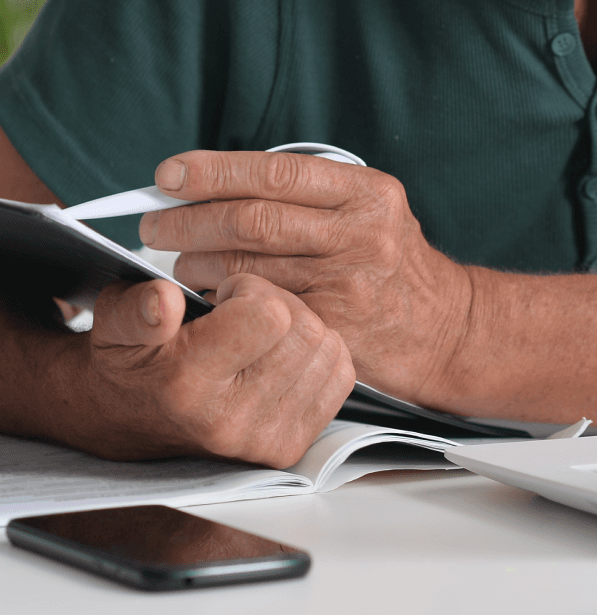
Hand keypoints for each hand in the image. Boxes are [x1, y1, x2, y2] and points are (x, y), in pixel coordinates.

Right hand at [79, 274, 351, 466]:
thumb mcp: (116, 323)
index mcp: (186, 385)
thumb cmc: (132, 361)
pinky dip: (320, 356)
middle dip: (280, 304)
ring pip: (328, 349)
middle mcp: (228, 422)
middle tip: (246, 312)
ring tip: (261, 335)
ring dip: (303, 328)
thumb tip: (163, 301)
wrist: (129, 419)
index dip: (250, 289)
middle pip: (306, 329)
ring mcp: (262, 441)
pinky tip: (282, 356)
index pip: (268, 315)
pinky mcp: (288, 448)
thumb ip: (137, 307)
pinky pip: (340, 377)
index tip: (225, 296)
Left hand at [139, 151, 473, 408]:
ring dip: (195, 264)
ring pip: (245, 269)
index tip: (169, 174)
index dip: (215, 172)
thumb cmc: (391, 262)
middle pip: (253, 220)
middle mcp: (363, 234)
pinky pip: (255, 310)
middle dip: (189, 221)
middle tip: (155, 224)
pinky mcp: (331, 328)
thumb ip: (309, 195)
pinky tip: (210, 296)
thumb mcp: (371, 211)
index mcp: (369, 193)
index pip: (277, 175)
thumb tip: (212, 185)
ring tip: (181, 261)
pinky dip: (220, 301)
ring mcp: (348, 284)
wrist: (443, 327)